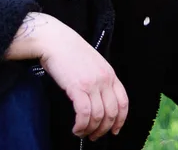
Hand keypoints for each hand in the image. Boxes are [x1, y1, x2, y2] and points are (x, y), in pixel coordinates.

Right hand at [5, 13, 127, 139]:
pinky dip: (81, 125)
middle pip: (112, 113)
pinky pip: (84, 114)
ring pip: (98, 116)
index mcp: (110, 73)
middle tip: (94, 136)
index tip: (115, 130)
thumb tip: (98, 101)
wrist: (54, 40)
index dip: (121, 120)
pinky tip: (76, 128)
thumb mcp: (93, 63)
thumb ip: (99, 79)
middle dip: (103, 129)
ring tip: (81, 133)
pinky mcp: (77, 87)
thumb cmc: (70, 51)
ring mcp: (92, 84)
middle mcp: (104, 80)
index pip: (123, 102)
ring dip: (90, 130)